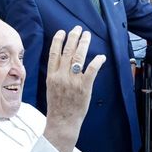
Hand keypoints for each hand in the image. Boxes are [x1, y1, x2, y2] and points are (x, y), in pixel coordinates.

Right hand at [43, 27, 105, 151]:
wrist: (62, 122)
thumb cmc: (57, 106)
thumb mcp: (51, 88)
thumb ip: (56, 74)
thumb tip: (62, 62)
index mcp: (51, 76)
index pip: (54, 53)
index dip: (58, 41)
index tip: (62, 32)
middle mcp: (61, 76)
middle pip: (67, 51)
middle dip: (73, 37)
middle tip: (78, 29)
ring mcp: (73, 81)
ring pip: (78, 57)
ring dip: (84, 44)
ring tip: (87, 36)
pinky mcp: (84, 87)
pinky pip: (91, 70)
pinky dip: (97, 62)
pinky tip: (101, 56)